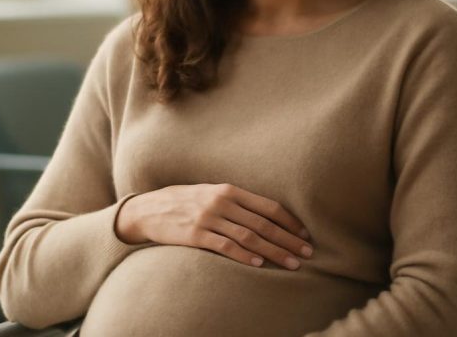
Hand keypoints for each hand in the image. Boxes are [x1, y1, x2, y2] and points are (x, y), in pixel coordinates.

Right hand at [114, 183, 313, 269]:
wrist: (149, 209)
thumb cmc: (187, 202)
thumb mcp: (213, 193)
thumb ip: (238, 203)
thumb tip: (270, 215)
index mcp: (230, 190)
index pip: (269, 206)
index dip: (290, 222)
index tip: (305, 234)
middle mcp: (222, 203)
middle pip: (263, 224)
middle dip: (288, 240)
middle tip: (307, 253)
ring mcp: (208, 219)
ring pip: (249, 237)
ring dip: (273, 252)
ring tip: (291, 263)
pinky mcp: (195, 235)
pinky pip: (224, 247)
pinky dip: (244, 256)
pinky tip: (258, 264)